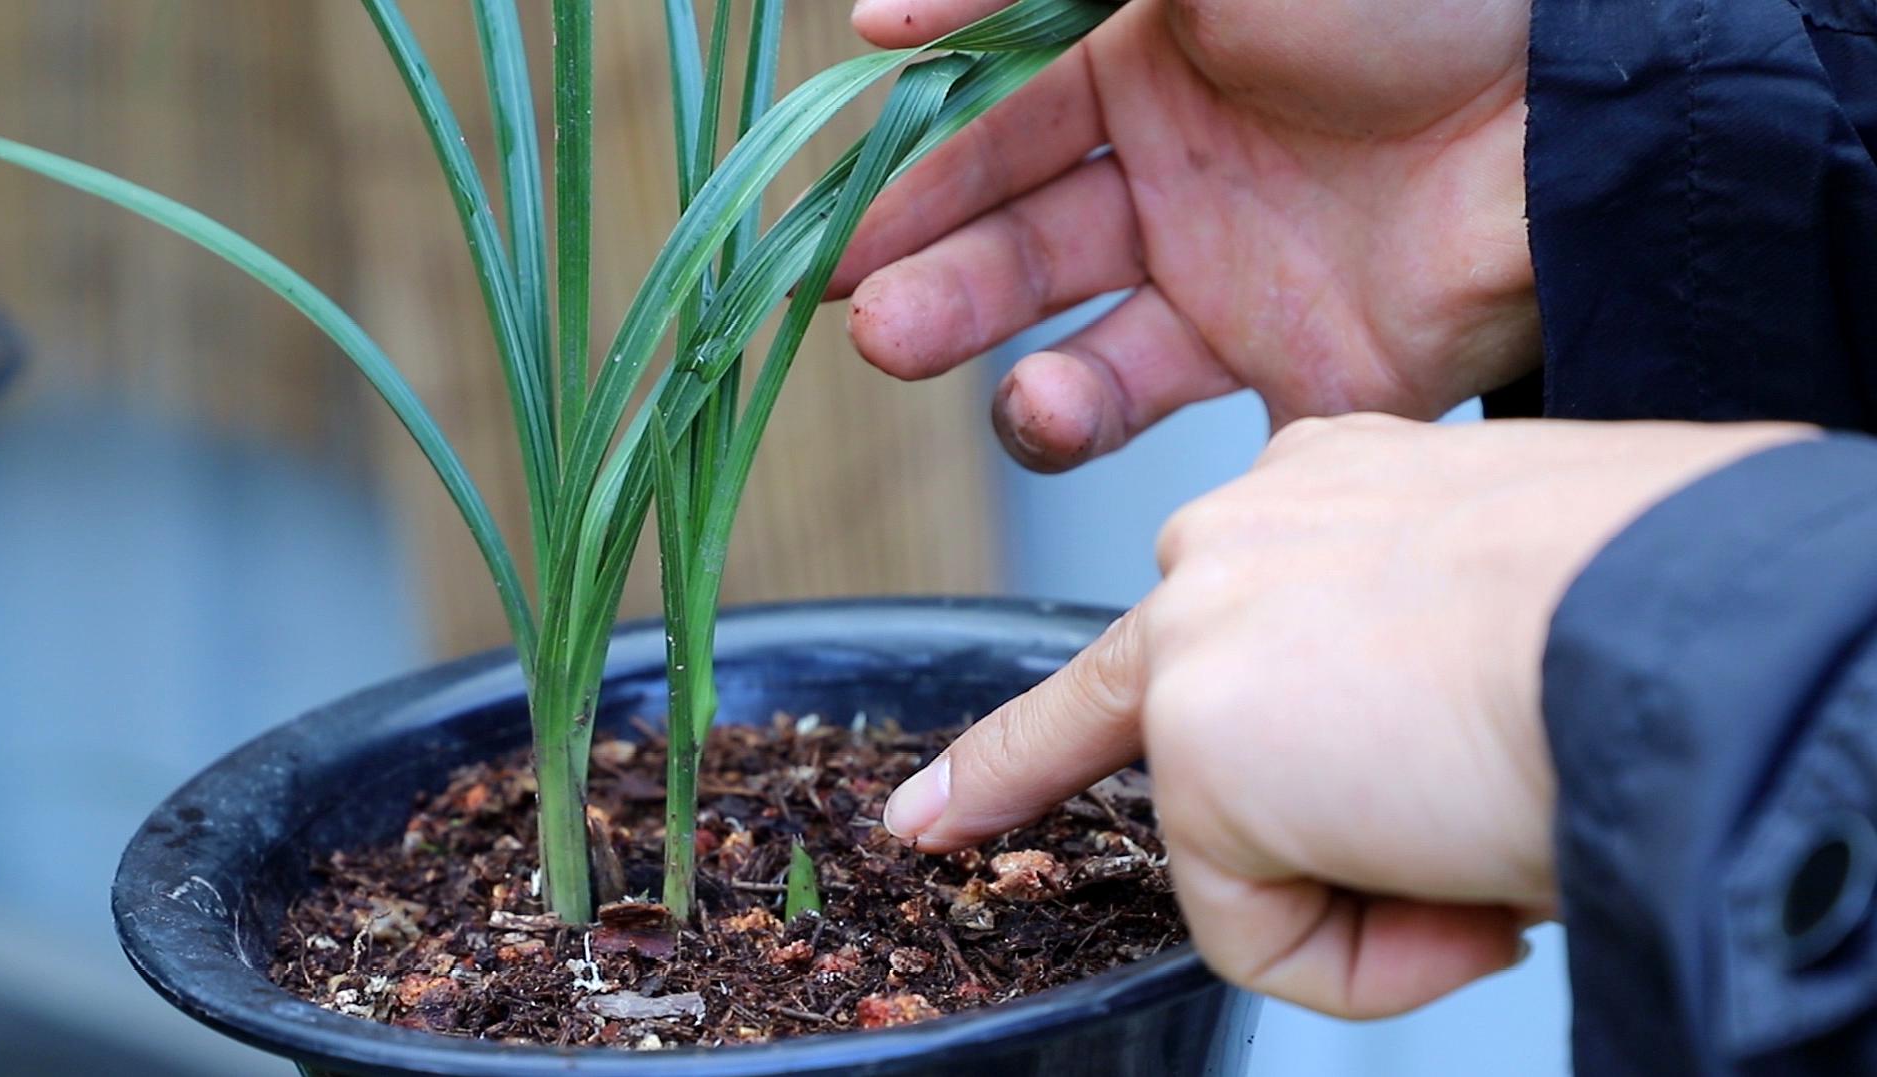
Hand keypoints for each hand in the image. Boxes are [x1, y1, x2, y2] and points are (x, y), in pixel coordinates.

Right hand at [837, 0, 1540, 471]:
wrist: (1580, 100)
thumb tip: (873, 17)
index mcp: (1151, 68)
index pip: (997, 135)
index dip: (911, 184)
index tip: (833, 238)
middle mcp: (1186, 179)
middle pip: (1025, 252)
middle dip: (940, 290)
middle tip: (873, 328)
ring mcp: (1245, 283)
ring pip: (1091, 354)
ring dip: (1023, 381)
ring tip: (1012, 398)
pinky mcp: (1312, 371)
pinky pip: (1197, 429)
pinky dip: (1121, 437)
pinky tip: (1072, 414)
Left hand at [881, 416, 1812, 1015]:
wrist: (1687, 625)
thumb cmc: (1655, 606)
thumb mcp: (1506, 608)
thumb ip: (1402, 673)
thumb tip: (1387, 807)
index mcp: (1324, 488)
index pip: (1199, 603)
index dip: (1103, 712)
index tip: (951, 803)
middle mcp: (1231, 539)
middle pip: (1139, 710)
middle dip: (1240, 819)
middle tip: (1395, 825)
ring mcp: (1196, 635)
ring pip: (1227, 842)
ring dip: (1365, 893)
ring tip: (1487, 841)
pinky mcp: (1197, 743)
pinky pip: (1252, 929)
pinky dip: (1363, 960)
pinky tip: (1461, 892)